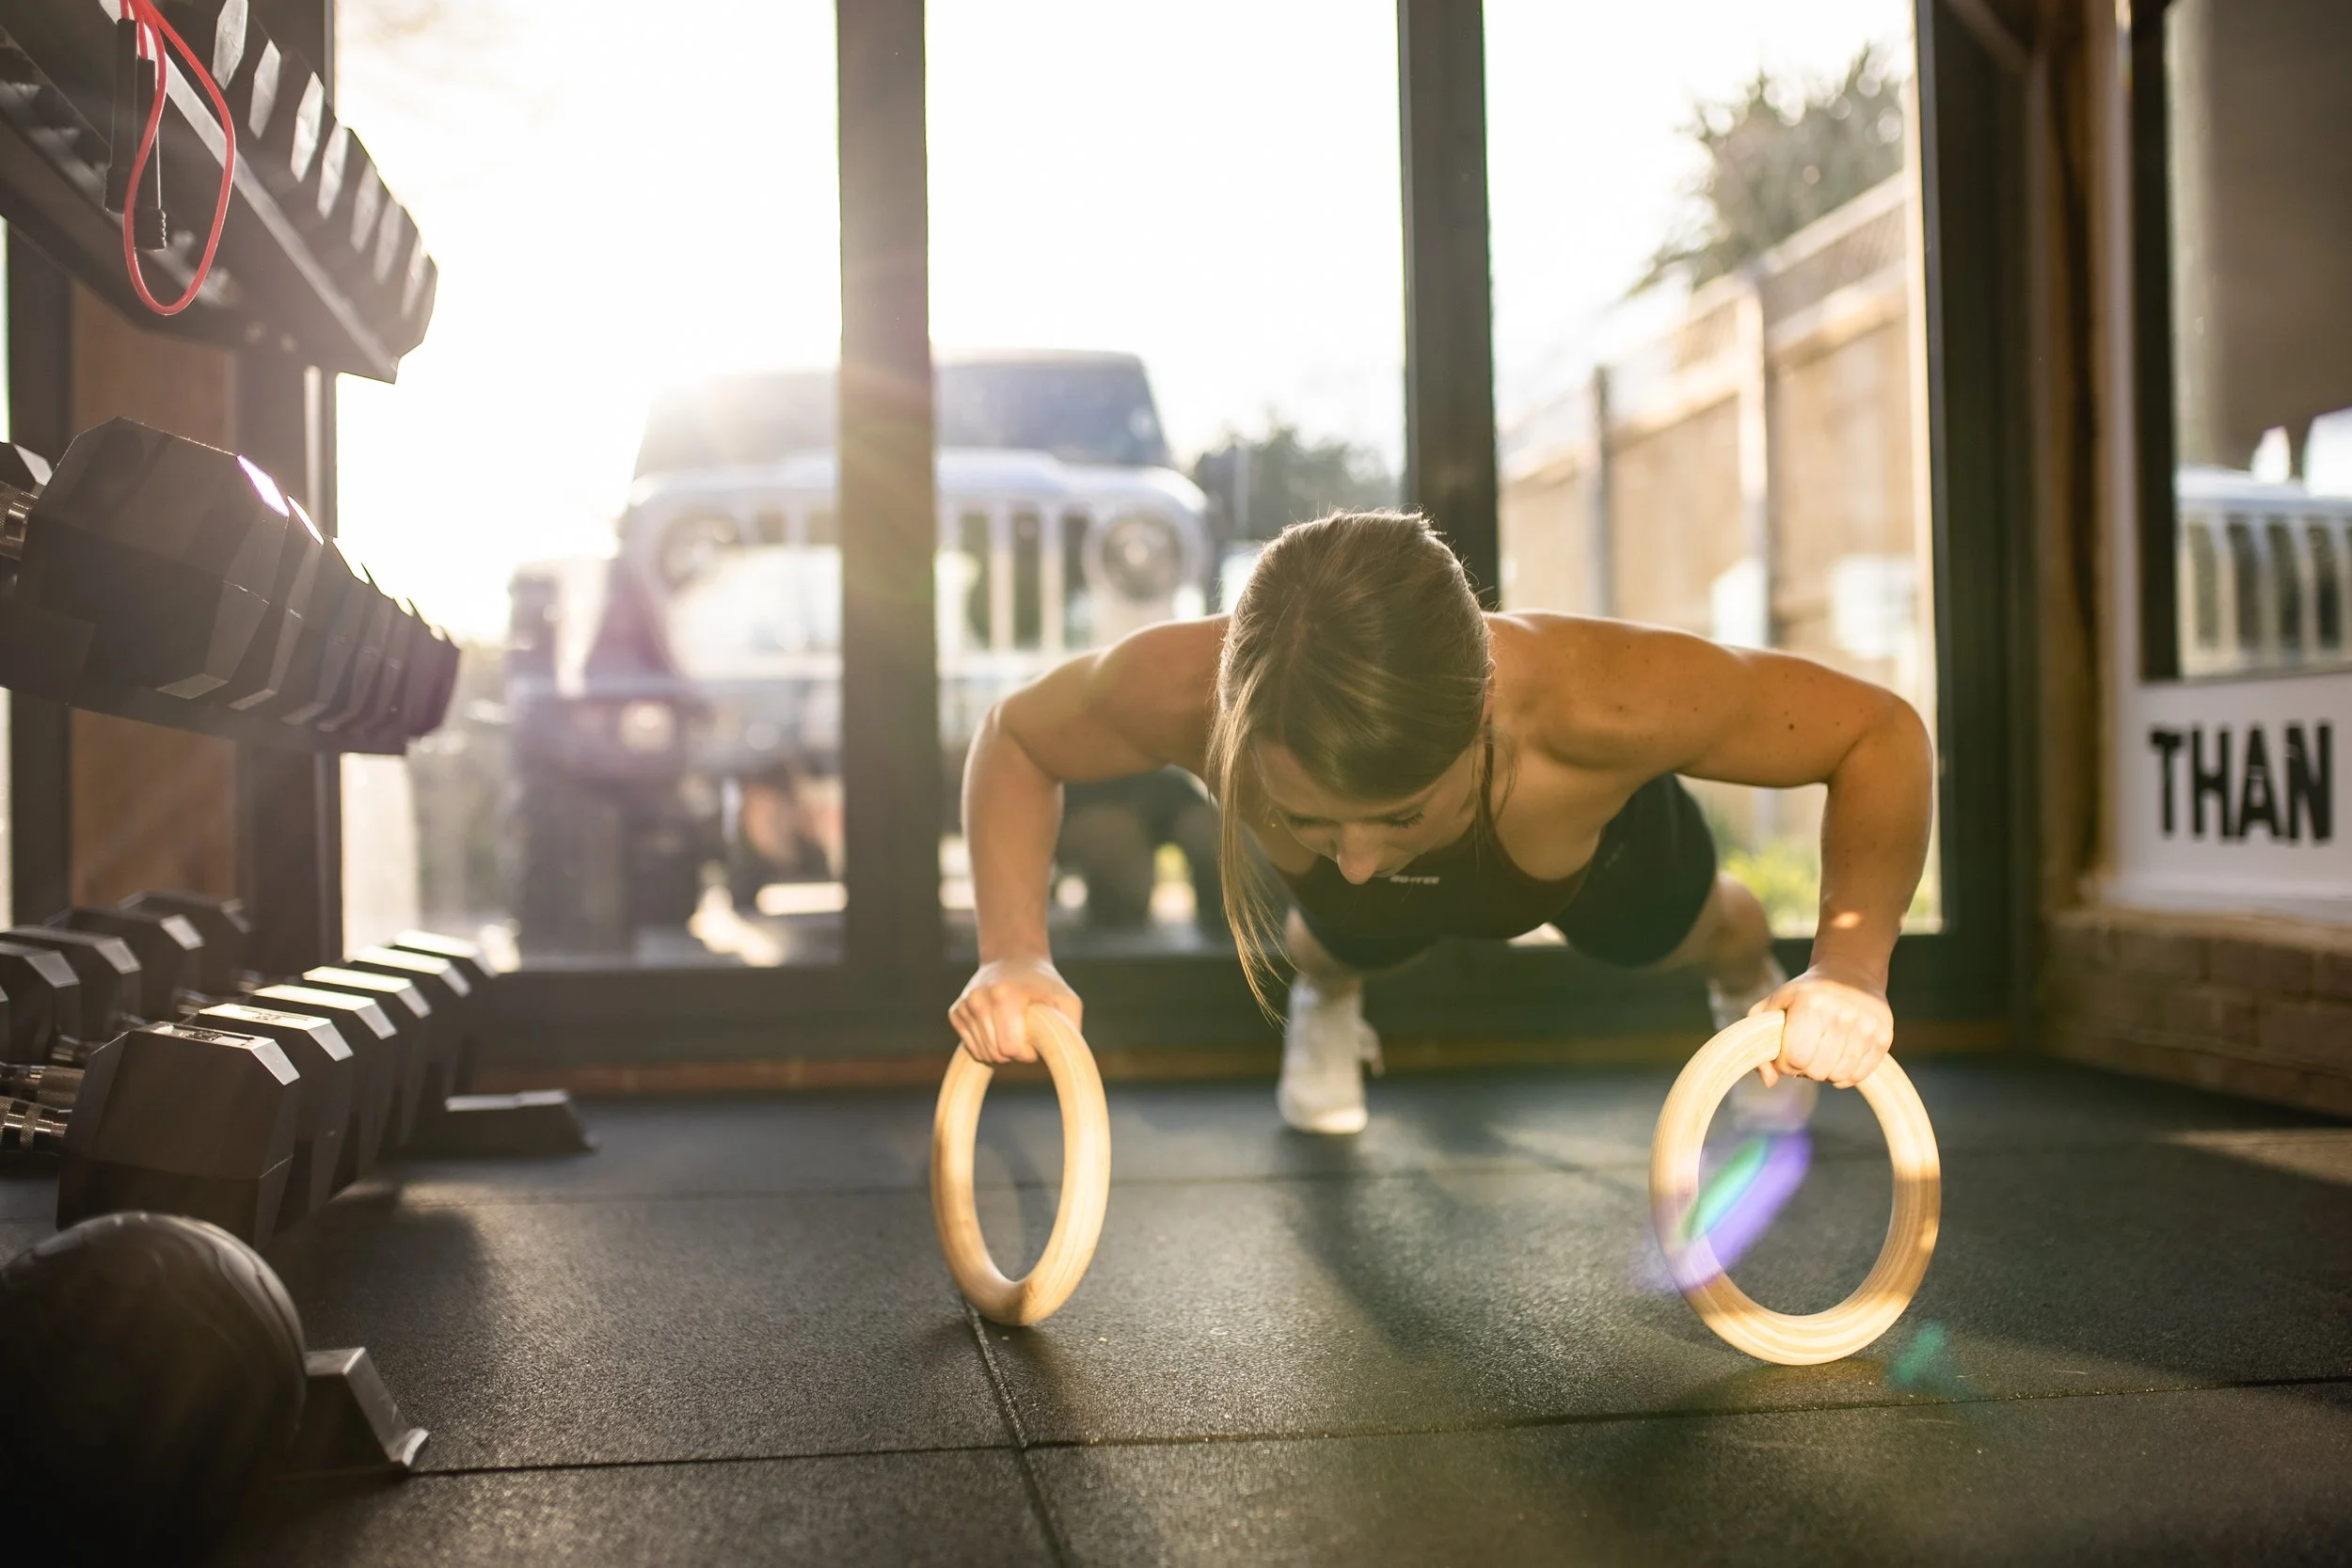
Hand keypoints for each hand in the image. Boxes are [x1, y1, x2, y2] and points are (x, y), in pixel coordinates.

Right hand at [949, 956, 1081, 1064]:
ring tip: (1012, 1027)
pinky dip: (988, 1045)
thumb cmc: (1043, 984)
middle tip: (1026, 1031)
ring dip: (1001, 1049)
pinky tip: (998, 1027)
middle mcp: (978, 999)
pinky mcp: (955, 1012)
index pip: (1010, 1049)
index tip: (1036, 1037)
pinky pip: (973, 1049)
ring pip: (983, 1054)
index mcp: (1004, 995)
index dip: (1028, 1052)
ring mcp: (964, 1005)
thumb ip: (1070, 1026)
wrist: (1013, 959)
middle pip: (996, 1054)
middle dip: (1015, 1052)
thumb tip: (1064, 1055)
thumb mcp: (1066, 1000)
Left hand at [1751, 964, 1892, 1088]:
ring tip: (1822, 1054)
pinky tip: (1838, 1059)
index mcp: (1810, 1004)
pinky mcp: (1884, 1035)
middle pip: (1817, 1071)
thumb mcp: (1774, 1006)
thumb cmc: (1804, 995)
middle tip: (1805, 1054)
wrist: (1850, 973)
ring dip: (1826, 1073)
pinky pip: (1860, 1075)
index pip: (1795, 1058)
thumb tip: (1769, 1081)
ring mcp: (1866, 1025)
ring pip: (1839, 1076)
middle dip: (1805, 1070)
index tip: (1785, 1055)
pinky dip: (1846, 1076)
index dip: (1785, 1064)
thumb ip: (1760, 1043)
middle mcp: (1841, 1013)